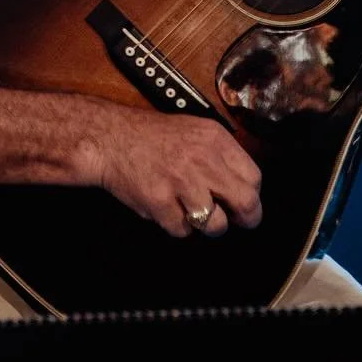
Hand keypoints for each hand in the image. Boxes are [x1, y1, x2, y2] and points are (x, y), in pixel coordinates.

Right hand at [95, 111, 261, 238]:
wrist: (107, 138)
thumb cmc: (147, 136)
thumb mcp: (192, 130)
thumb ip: (219, 155)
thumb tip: (242, 186)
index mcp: (214, 138)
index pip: (254, 178)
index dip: (250, 194)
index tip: (241, 201)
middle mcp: (202, 159)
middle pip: (246, 204)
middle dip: (243, 219)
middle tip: (233, 220)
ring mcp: (181, 181)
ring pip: (215, 224)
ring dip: (204, 225)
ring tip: (189, 211)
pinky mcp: (160, 201)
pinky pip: (182, 230)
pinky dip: (174, 224)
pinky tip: (164, 207)